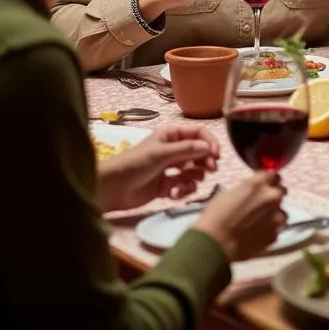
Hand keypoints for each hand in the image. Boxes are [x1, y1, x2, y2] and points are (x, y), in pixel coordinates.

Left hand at [97, 124, 219, 212]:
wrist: (112, 189)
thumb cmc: (134, 164)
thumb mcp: (161, 154)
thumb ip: (186, 150)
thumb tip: (209, 148)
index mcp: (172, 136)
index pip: (199, 134)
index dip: (210, 143)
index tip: (216, 155)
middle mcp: (174, 150)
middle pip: (201, 154)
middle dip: (206, 162)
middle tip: (210, 170)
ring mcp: (172, 169)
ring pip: (195, 172)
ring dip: (193, 179)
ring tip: (182, 185)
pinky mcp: (168, 186)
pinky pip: (185, 187)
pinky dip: (183, 191)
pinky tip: (173, 194)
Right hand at [194, 171, 286, 261]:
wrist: (215, 244)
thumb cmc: (216, 216)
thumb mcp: (229, 193)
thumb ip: (247, 189)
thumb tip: (251, 193)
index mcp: (260, 183)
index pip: (274, 175)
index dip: (269, 181)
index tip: (264, 186)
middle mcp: (272, 196)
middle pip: (280, 192)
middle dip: (272, 197)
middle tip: (260, 205)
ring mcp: (277, 216)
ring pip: (281, 212)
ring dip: (273, 215)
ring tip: (259, 223)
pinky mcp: (275, 234)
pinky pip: (276, 229)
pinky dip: (269, 231)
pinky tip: (256, 235)